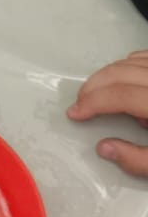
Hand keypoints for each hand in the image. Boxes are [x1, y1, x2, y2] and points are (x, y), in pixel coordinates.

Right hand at [68, 51, 147, 175]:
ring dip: (108, 75)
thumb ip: (138, 160)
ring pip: (129, 61)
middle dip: (93, 87)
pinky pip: (143, 56)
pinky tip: (122, 80)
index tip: (75, 113)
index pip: (121, 95)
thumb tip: (105, 148)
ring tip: (99, 95)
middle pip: (120, 73)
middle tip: (80, 104)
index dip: (93, 103)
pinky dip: (127, 64)